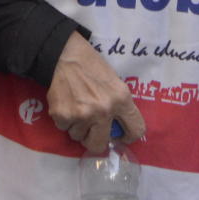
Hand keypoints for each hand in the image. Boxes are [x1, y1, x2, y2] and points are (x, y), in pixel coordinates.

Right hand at [44, 34, 142, 154]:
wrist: (64, 54)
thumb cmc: (92, 66)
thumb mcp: (115, 83)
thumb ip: (119, 106)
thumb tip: (118, 130)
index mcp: (121, 99)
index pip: (136, 130)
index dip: (128, 137)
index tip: (121, 136)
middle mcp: (103, 110)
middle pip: (99, 145)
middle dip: (95, 140)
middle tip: (91, 130)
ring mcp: (82, 115)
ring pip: (78, 137)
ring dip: (77, 127)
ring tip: (76, 108)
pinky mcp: (62, 116)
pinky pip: (64, 128)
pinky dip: (64, 120)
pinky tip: (66, 104)